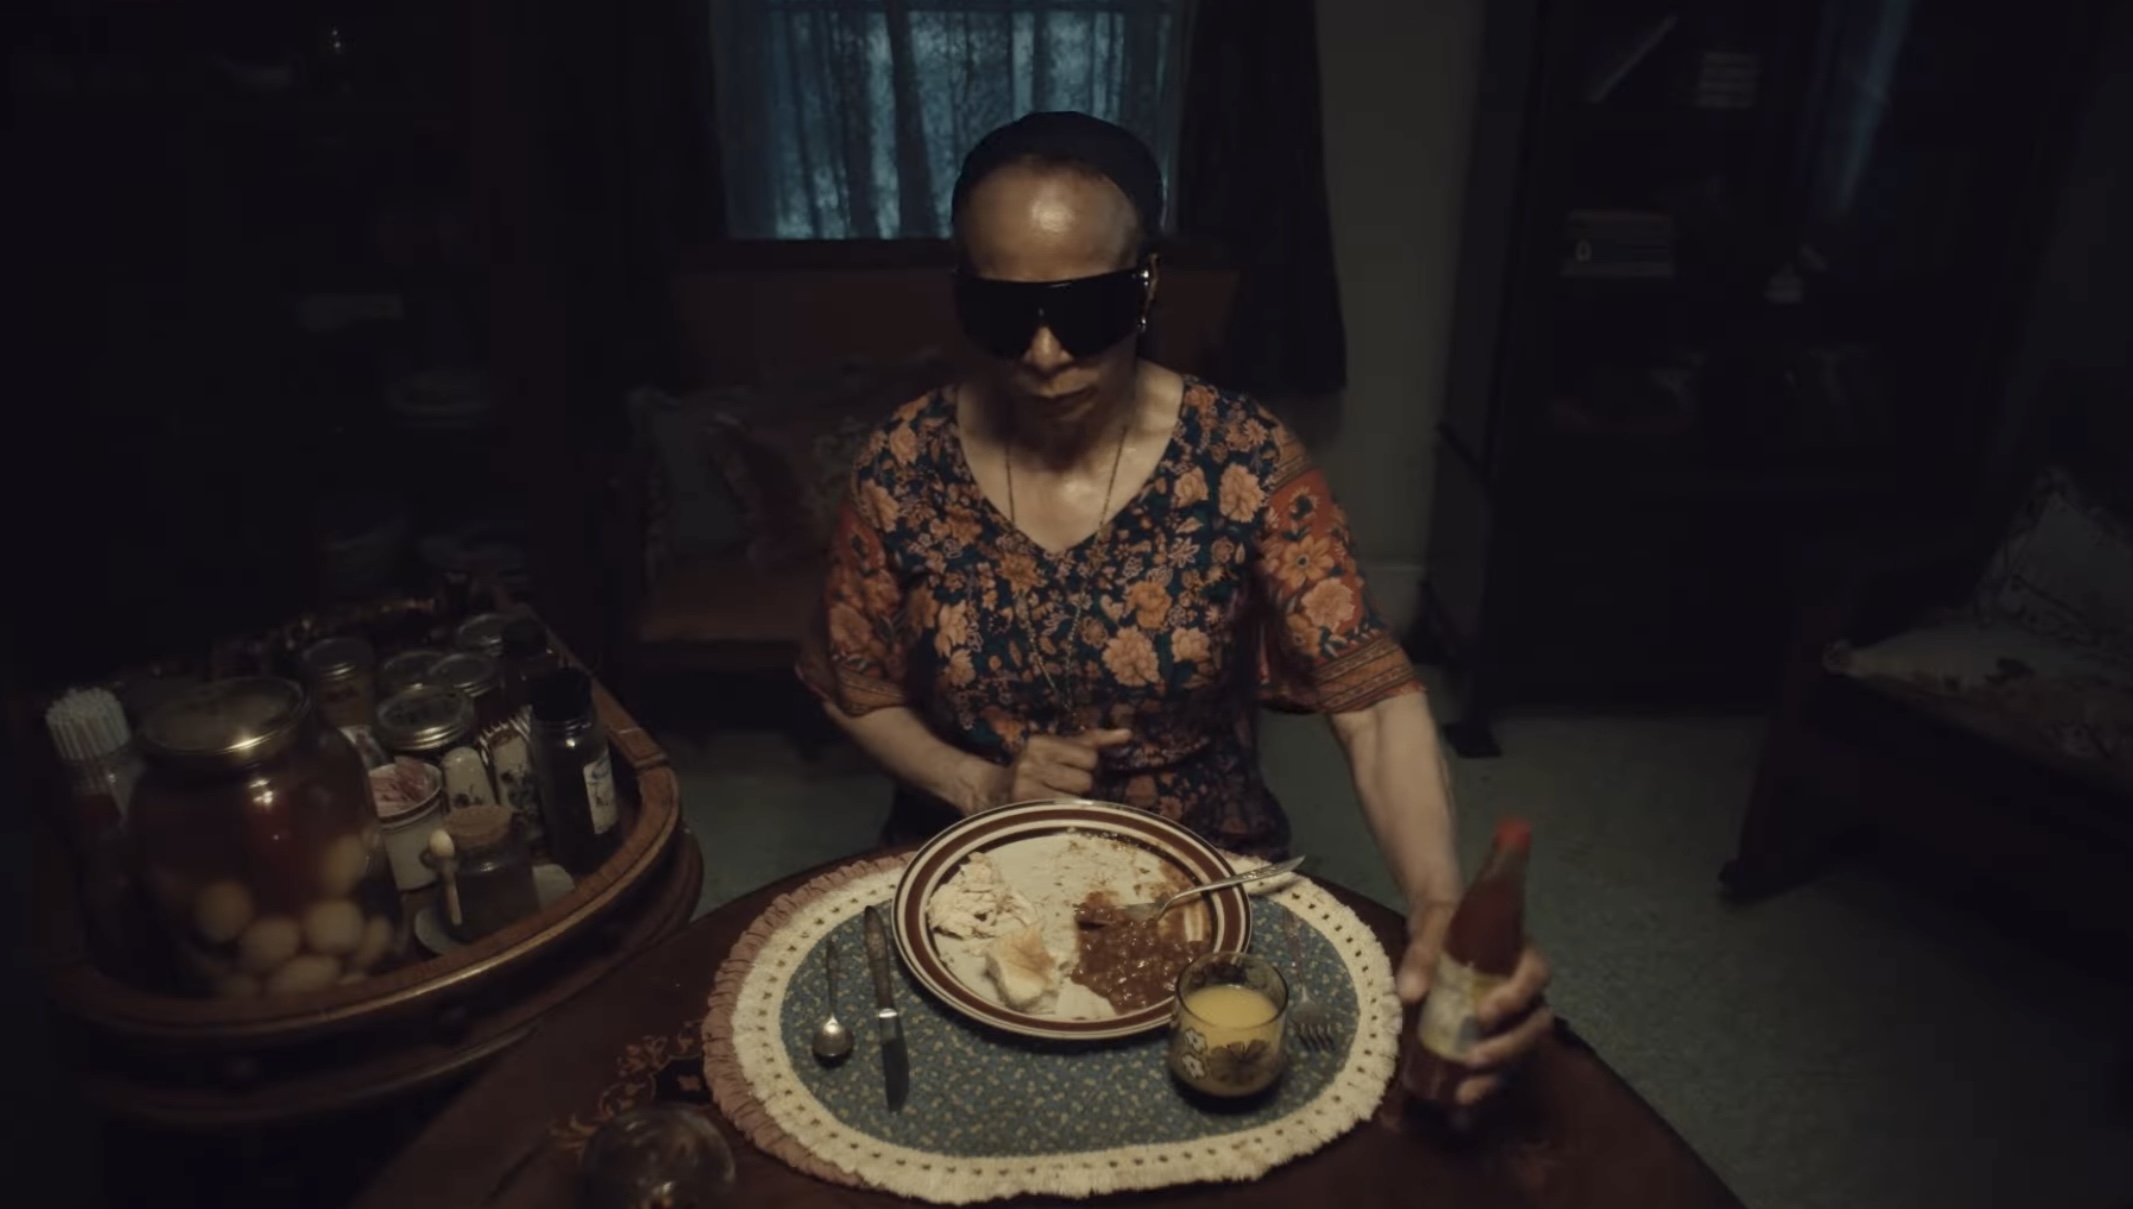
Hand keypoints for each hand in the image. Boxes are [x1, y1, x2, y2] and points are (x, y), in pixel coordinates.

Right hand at [986, 729, 1132, 806]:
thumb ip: (1094, 740)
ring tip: (1056, 800)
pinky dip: (1065, 816)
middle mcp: (1030, 761)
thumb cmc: (1037, 769)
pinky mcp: (1024, 808)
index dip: (1085, 767)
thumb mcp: (1060, 749)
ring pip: (1077, 800)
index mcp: (1040, 742)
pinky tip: (1052, 812)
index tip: (1068, 770)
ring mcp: (1024, 786)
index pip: (1090, 757)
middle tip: (1061, 788)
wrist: (992, 793)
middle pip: (1086, 780)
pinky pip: (1065, 815)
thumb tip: (1128, 734)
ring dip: (1073, 804)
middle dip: (1080, 787)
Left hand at [1397, 902, 1553, 1107]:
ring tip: (1464, 1093)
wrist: (1438, 928)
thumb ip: (1423, 954)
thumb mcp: (1433, 923)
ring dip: (1498, 1075)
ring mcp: (1513, 1018)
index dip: (1517, 998)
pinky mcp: (1494, 1037)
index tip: (1484, 1013)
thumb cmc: (1444, 919)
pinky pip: (1498, 1065)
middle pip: (1536, 1025)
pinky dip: (1482, 1086)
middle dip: (1509, 1047)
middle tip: (1473, 1059)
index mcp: (1521, 956)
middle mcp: (1526, 992)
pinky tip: (1458, 1104)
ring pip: (1522, 1052)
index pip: (1537, 976)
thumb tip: (1409, 993)